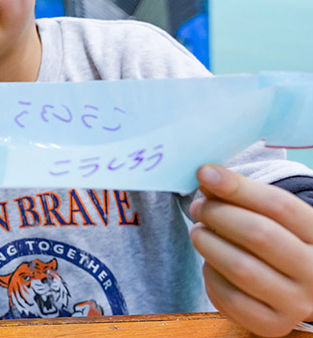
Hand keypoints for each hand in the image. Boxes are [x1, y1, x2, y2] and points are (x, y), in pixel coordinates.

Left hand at [189, 164, 312, 336]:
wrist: (297, 288)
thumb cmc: (276, 240)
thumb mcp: (270, 215)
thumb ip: (241, 195)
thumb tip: (207, 176)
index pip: (279, 205)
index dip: (237, 186)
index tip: (204, 173)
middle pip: (258, 234)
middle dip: (218, 214)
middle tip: (198, 207)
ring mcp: (296, 302)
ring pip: (241, 268)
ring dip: (208, 244)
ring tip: (199, 233)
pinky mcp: (273, 324)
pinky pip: (230, 299)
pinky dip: (210, 276)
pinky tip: (210, 263)